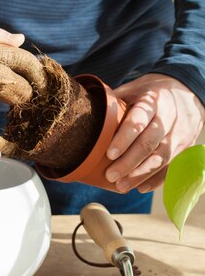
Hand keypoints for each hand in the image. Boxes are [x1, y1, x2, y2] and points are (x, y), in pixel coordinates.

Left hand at [104, 73, 204, 192]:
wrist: (188, 93)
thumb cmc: (153, 92)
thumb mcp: (135, 88)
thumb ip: (115, 100)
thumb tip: (87, 113)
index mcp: (153, 101)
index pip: (139, 121)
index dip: (124, 138)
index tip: (109, 154)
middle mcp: (169, 118)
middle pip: (149, 144)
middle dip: (128, 162)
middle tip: (110, 176)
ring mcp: (179, 135)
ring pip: (160, 159)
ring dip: (140, 175)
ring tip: (121, 186)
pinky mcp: (184, 148)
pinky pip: (171, 166)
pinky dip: (156, 179)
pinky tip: (140, 187)